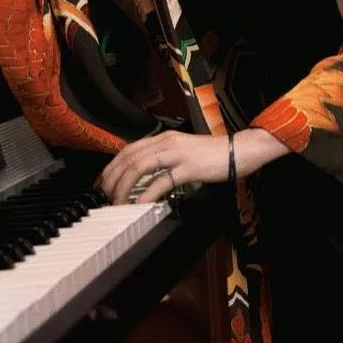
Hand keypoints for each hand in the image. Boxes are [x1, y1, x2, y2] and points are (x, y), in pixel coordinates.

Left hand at [98, 127, 285, 204]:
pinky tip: (139, 204)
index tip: (103, 182)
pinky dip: (146, 194)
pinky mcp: (189, 167)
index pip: (128, 150)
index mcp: (165, 138)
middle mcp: (167, 142)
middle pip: (129, 158)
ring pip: (140, 167)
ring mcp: (178, 154)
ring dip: (124, 186)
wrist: (240, 151)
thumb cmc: (214, 155)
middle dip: (112, 178)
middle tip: (105, 196)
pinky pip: (161, 181)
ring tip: (117, 202)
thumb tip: (145, 177)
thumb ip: (165, 159)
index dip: (111, 166)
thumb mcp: (184, 152)